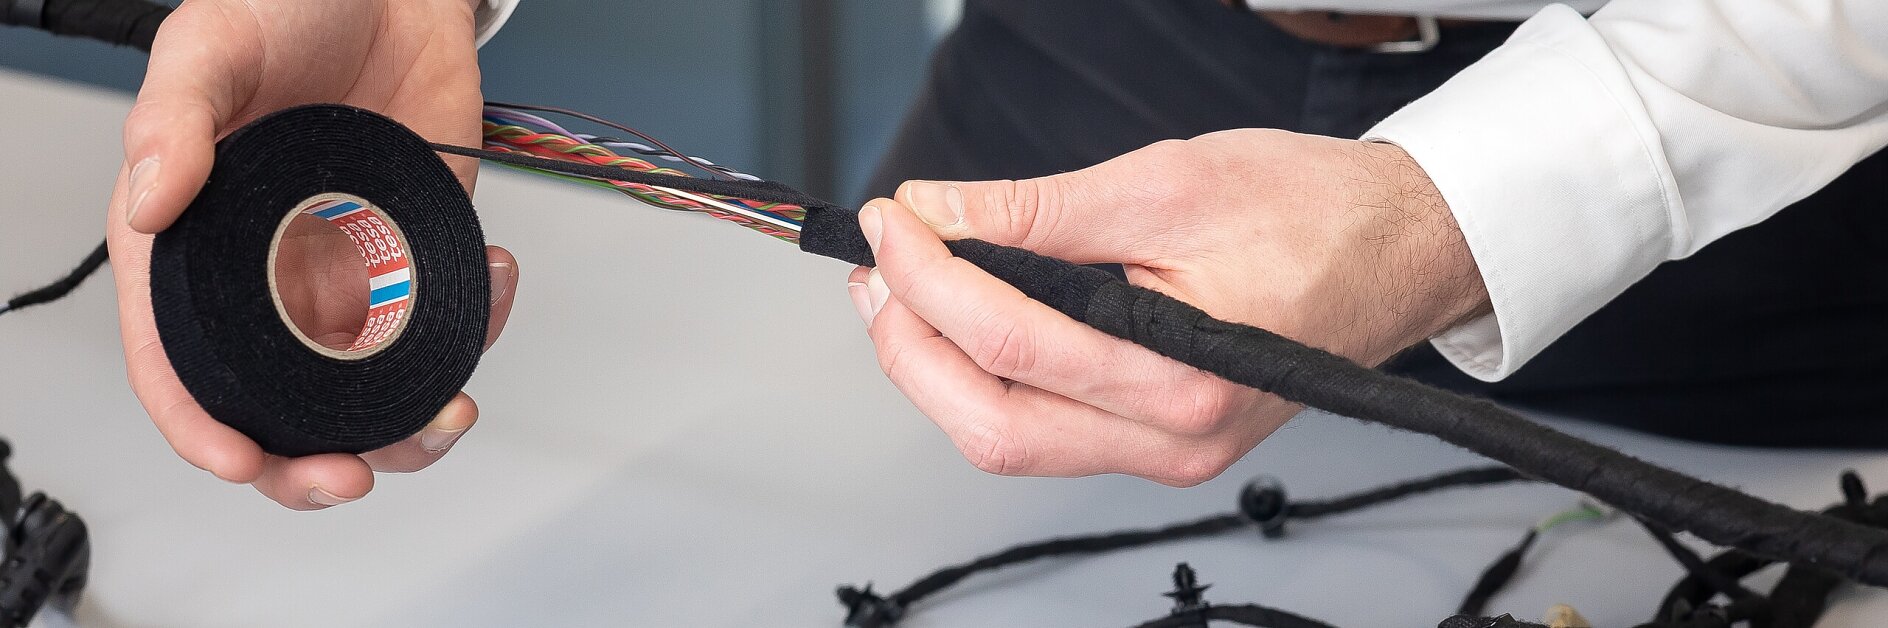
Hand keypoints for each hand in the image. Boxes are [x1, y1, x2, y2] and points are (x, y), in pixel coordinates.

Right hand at [106, 0, 512, 508]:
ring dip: (410, 424)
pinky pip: (447, 320)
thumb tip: (148, 201)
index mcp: (192, 249)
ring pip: (370, 389)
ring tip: (449, 410)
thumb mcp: (212, 47)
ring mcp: (347, 275)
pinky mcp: (417, 256)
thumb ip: (175, 120)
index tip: (240, 458)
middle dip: (313, 460)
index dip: (199, 425)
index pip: (176, 363)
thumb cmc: (284, 8)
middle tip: (355, 472)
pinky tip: (497, 277)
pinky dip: (481, 324)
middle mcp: (268, 279)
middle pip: (277, 406)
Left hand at [848, 130, 1489, 486]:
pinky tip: (966, 325)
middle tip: (876, 270)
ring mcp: (1169, 452)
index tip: (892, 219)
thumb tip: (939, 212)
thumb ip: (1041, 208)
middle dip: (910, 344)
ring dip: (939, 369)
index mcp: (1186, 373)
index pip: (1010, 338)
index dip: (928, 275)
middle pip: (992, 422)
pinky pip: (1049, 432)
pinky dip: (990, 382)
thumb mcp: (1167, 182)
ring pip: (1010, 440)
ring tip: (902, 293)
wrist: (1403, 246)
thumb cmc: (1315, 213)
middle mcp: (1176, 437)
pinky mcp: (1163, 443)